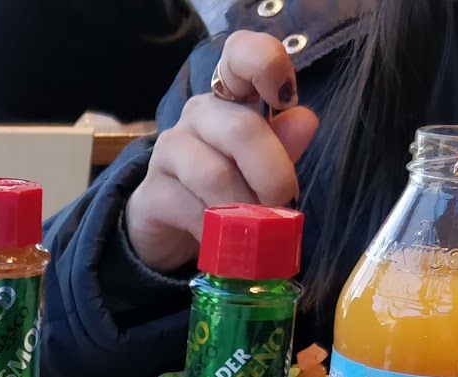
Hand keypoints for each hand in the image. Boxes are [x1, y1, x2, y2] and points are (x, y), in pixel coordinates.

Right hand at [122, 30, 320, 272]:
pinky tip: (223, 241)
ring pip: (215, 174)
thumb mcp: (261, 169)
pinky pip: (191, 209)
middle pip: (242, 129)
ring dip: (245, 211)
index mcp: (230, 97)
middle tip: (283, 206)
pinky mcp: (152, 192)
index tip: (285, 99)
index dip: (266, 64)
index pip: (241, 54)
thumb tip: (305, 120)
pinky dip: (216, 231)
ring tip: (255, 232)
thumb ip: (283, 146)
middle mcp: (199, 115)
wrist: (170, 230)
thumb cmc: (225, 190)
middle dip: (273, 176)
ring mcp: (170, 151)